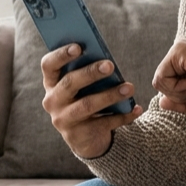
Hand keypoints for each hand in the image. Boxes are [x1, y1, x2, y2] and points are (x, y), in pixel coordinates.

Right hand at [40, 44, 143, 158]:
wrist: (85, 138)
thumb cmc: (86, 100)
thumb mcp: (83, 87)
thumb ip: (88, 72)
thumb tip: (107, 61)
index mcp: (52, 83)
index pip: (49, 65)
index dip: (61, 55)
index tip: (79, 46)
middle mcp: (52, 101)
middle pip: (69, 83)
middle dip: (90, 73)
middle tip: (110, 65)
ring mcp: (63, 120)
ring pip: (87, 105)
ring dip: (110, 95)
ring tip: (129, 87)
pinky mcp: (79, 136)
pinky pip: (103, 124)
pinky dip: (123, 116)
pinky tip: (136, 109)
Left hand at [152, 38, 185, 112]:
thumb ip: (179, 101)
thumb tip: (161, 103)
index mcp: (185, 61)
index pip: (167, 83)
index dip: (180, 96)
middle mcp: (180, 52)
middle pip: (160, 83)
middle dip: (179, 95)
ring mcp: (178, 49)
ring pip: (159, 82)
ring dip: (180, 91)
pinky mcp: (178, 51)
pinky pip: (162, 78)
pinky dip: (178, 87)